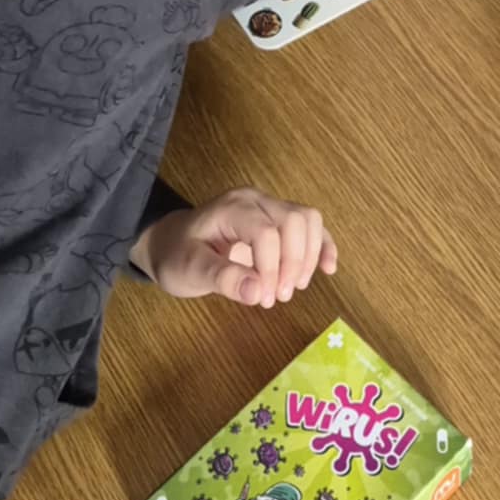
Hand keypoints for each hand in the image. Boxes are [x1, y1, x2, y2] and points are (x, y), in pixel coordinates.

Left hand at [132, 188, 337, 307]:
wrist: (171, 243)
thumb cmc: (178, 255)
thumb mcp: (189, 270)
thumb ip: (222, 279)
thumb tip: (257, 292)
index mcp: (232, 208)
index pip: (266, 232)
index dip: (271, 268)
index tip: (263, 299)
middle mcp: (255, 200)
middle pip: (294, 220)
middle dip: (293, 262)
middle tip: (278, 296)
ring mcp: (269, 206)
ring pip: (308, 219)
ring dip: (308, 255)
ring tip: (293, 287)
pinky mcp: (278, 220)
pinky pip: (310, 226)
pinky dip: (322, 246)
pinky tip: (328, 268)